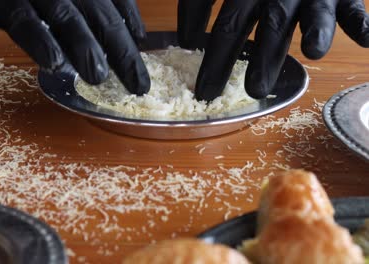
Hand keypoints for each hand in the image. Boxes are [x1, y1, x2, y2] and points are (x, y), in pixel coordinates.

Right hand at [0, 0, 149, 94]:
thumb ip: (115, 4)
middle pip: (71, 18)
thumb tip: (137, 32)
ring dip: (40, 41)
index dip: (125, 53)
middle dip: (86, 46)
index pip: (108, 20)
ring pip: (26, 18)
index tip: (139, 85)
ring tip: (54, 64)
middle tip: (98, 76)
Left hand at [178, 0, 368, 99]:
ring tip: (314, 52)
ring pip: (312, 12)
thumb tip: (184, 37)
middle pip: (269, 23)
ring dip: (315, 31)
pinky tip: (365, 40)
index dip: (214, 57)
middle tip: (253, 91)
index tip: (204, 91)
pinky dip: (359, 22)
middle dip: (262, 57)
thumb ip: (198, 3)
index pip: (228, 23)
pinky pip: (353, 6)